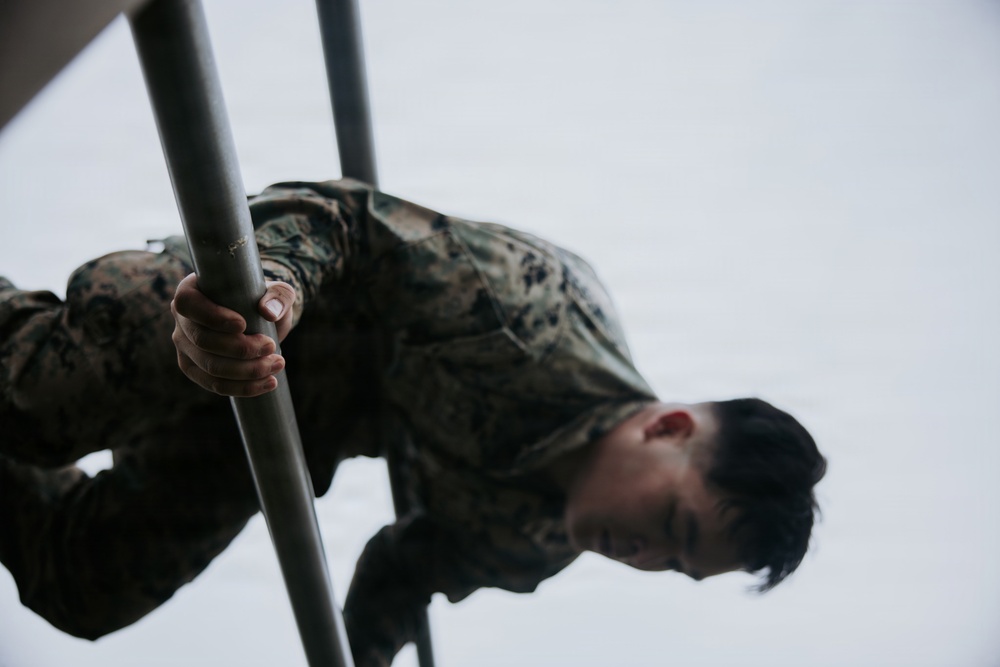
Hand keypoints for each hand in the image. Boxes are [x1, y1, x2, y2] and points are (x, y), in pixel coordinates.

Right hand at [170, 273, 296, 396]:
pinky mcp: (195, 369)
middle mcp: (182, 319)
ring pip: (210, 367)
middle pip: (202, 340)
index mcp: (191, 290)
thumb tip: (268, 312)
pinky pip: (214, 384)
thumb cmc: (265, 300)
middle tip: (271, 346)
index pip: (188, 303)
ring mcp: (185, 347)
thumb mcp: (277, 292)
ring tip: (276, 364)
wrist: (262, 322)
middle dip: (240, 349)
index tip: (242, 325)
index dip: (212, 317)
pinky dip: (243, 387)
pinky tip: (268, 382)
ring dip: (246, 371)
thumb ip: (278, 296)